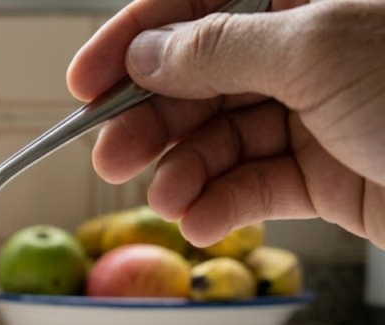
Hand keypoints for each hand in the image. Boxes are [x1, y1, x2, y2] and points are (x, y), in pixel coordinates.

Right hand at [67, 0, 384, 246]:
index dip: (132, 38)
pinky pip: (253, 183)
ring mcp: (314, 112)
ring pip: (219, 136)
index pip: (196, 1)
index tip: (83, 82)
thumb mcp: (316, 51)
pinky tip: (203, 220)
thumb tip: (147, 50)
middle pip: (198, 77)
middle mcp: (305, 49)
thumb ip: (219, 49)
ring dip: (183, 171)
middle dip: (151, 119)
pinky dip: (222, 204)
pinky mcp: (324, 172)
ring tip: (167, 200)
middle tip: (110, 157)